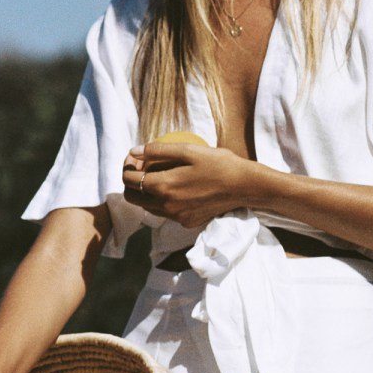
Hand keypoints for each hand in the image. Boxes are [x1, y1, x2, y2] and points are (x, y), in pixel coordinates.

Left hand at [122, 143, 250, 227]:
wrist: (244, 187)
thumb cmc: (219, 163)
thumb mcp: (189, 150)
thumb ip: (158, 150)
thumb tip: (134, 151)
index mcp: (163, 186)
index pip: (129, 180)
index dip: (127, 165)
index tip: (135, 156)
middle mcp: (166, 206)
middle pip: (132, 197)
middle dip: (131, 181)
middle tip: (143, 166)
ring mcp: (176, 217)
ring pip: (147, 206)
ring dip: (145, 191)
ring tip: (158, 174)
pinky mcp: (187, 222)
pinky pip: (165, 212)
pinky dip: (162, 200)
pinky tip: (176, 186)